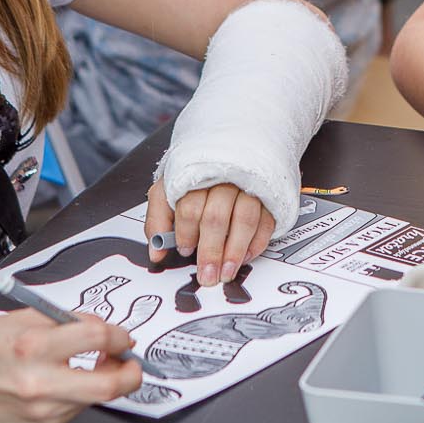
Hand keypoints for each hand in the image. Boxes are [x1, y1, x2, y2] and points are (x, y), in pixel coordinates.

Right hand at [0, 309, 141, 422]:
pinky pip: (72, 411)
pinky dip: (78, 395)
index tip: (121, 336)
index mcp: (34, 346)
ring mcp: (38, 411)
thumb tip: (103, 331)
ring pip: (92, 400)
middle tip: (132, 364)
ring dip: (102, 383)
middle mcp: (37, 383)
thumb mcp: (24, 317)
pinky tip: (63, 383)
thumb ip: (66, 323)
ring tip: (94, 367)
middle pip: (108, 386)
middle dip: (130, 373)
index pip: (97, 338)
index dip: (118, 335)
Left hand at [145, 179, 276, 287]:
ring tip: (226, 272)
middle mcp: (224, 181)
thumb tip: (156, 253)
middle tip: (207, 275)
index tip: (184, 250)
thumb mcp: (167, 191)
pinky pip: (266, 222)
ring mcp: (248, 188)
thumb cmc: (194, 176)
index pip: (190, 208)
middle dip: (211, 251)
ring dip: (235, 251)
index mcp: (195, 178)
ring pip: (244, 219)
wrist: (229, 147)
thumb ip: (158, 219)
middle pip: (216, 217)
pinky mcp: (267, 198)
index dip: (186, 232)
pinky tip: (246, 256)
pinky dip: (257, 242)